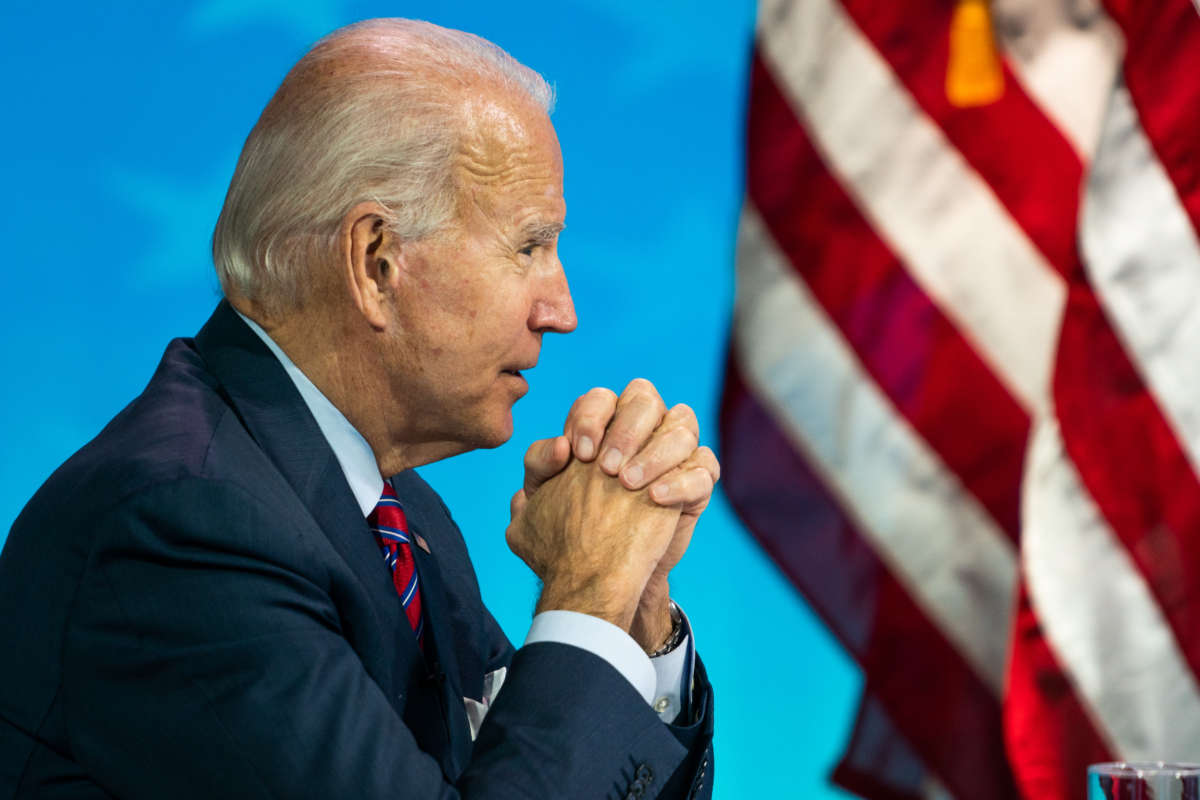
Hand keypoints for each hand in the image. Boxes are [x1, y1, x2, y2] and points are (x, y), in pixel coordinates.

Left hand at [514, 379, 720, 650]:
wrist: (600, 577)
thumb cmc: (570, 530)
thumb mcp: (537, 500)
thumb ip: (539, 465)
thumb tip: (559, 447)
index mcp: (602, 426)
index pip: (601, 398)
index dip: (590, 417)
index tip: (577, 454)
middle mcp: (641, 431)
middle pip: (644, 398)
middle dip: (624, 429)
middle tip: (605, 468)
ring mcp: (673, 454)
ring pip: (681, 425)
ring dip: (654, 452)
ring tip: (628, 484)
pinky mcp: (696, 483)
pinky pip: (704, 467)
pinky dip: (681, 480)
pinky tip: (655, 498)